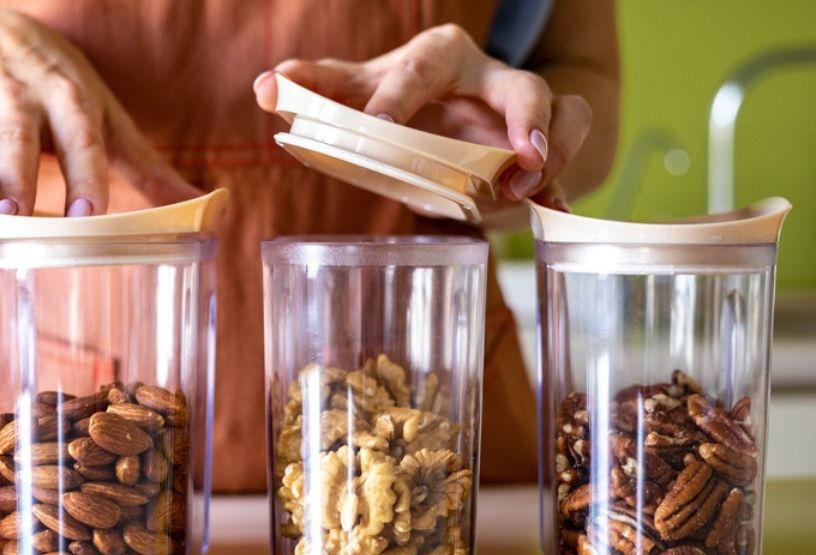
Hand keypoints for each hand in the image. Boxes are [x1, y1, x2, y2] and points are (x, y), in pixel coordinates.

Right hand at [0, 8, 197, 214]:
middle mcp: (18, 96)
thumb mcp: (104, 118)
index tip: (88, 215)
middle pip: (18, 137)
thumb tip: (208, 209)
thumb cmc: (58, 89)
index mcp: (68, 96)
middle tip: (16, 214)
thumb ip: (147, 168)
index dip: (85, 175)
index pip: (81, 137)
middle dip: (16, 175)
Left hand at [254, 24, 591, 210]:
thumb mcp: (357, 90)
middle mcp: (488, 80)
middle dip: (526, 118)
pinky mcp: (540, 152)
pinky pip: (569, 166)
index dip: (400, 95)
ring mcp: (520, 116)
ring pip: (565, 115)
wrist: (448, 114)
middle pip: (521, 86)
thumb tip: (265, 87)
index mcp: (438, 58)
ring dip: (554, 154)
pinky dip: (562, 193)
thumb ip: (314, 89)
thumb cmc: (398, 99)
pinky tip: (553, 216)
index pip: (419, 66)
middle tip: (521, 157)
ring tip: (525, 193)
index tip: (380, 126)